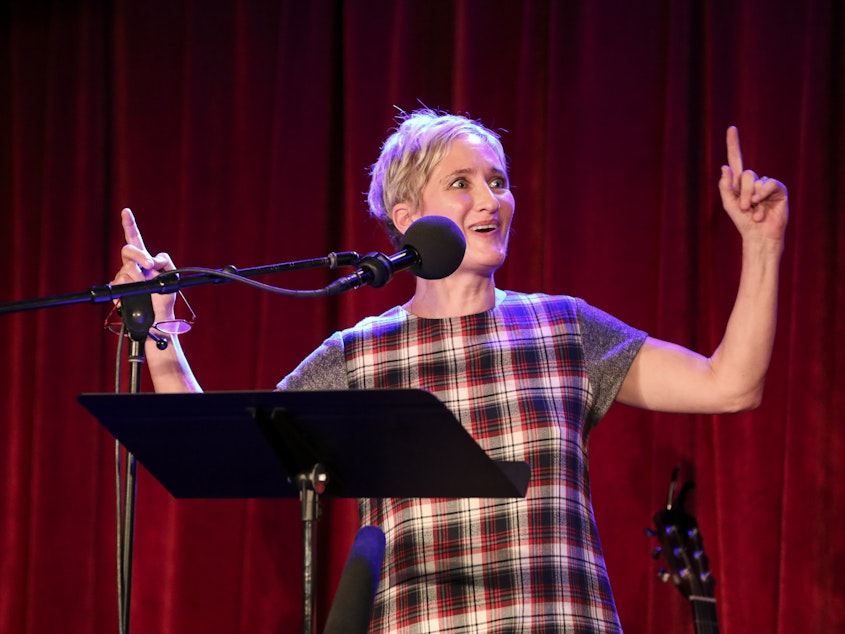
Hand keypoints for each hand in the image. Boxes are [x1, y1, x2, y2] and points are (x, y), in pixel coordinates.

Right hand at [109, 208, 176, 320]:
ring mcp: (123, 277)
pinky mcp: (118, 289)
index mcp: (144, 259)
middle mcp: (132, 265)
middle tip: (149, 266)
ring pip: (127, 269)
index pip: (135, 238)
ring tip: (146, 288)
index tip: (126, 211)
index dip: (129, 225)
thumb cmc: (165, 297)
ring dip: (140, 277)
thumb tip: (151, 260)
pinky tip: (134, 296)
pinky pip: (120, 283)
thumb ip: (164, 262)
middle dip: (139, 256)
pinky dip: (130, 289)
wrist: (158, 317)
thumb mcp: (172, 276)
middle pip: (127, 250)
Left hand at [718, 126, 788, 248]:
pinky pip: (769, 184)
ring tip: (753, 212)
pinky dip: (763, 194)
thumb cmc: (742, 221)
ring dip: (751, 198)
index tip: (731, 128)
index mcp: (739, 182)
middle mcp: (753, 180)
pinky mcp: (779, 189)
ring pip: (755, 180)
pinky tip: (762, 206)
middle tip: (745, 208)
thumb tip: (724, 167)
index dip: (733, 144)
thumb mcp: (729, 204)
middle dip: (742, 193)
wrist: (759, 234)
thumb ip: (725, 186)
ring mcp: (766, 184)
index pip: (735, 159)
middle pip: (745, 174)